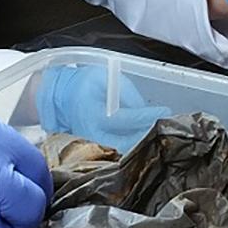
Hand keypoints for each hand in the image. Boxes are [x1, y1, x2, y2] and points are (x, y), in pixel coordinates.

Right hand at [35, 65, 171, 151]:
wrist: (60, 96)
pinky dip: (133, 144)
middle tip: (166, 126)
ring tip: (160, 132)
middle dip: (149, 136)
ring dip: (143, 142)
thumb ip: (125, 93)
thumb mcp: (104, 77)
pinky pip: (119, 150)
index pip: (126, 119)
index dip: (147, 116)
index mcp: (95, 114)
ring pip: (124, 150)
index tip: (165, 112)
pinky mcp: (97, 148)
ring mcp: (95, 144)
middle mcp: (94, 134)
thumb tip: (144, 109)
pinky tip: (146, 136)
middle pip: (127, 143)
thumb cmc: (84, 83)